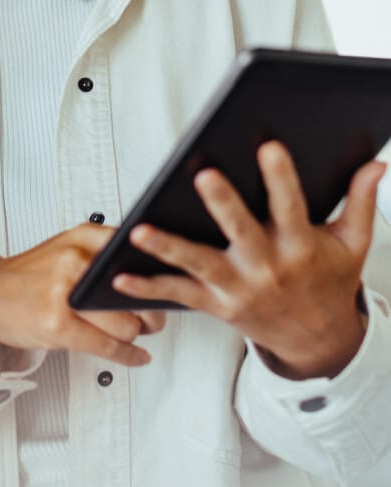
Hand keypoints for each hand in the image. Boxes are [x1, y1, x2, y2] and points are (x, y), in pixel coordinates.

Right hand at [0, 224, 164, 367]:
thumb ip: (104, 254)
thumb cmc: (32, 276)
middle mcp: (75, 259)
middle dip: (152, 310)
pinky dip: (129, 355)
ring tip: (138, 334)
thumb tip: (155, 272)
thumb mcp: (67, 248)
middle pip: (136, 291)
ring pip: (125, 322)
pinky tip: (138, 356)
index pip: (137, 248)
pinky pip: (108, 346)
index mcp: (82, 236)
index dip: (159, 271)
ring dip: (137, 333)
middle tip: (155, 316)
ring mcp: (65, 293)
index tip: (173, 282)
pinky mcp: (57, 325)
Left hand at [112, 141, 385, 378]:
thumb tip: (375, 164)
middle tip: (203, 176)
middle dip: (223, 205)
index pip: (291, 206)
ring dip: (168, 247)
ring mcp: (238, 288)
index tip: (270, 146)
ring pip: (199, 264)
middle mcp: (267, 267)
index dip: (281, 177)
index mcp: (300, 246)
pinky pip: (179, 294)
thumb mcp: (352, 243)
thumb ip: (360, 201)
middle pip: (241, 232)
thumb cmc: (329, 282)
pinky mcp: (217, 305)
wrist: (316, 340)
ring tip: (139, 231)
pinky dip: (148, 287)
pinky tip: (121, 276)